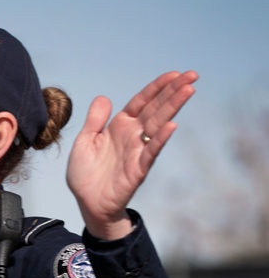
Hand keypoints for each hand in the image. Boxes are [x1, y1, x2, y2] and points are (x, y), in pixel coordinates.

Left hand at [67, 70, 197, 239]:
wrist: (87, 203)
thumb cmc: (85, 174)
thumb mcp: (84, 142)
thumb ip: (94, 121)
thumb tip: (104, 97)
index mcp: (119, 127)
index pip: (141, 102)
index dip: (156, 88)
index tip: (174, 74)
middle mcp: (132, 136)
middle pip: (155, 109)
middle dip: (173, 92)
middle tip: (193, 75)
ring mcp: (137, 151)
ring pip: (158, 126)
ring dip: (173, 108)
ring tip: (188, 91)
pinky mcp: (138, 169)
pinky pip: (151, 152)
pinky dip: (160, 139)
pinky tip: (172, 125)